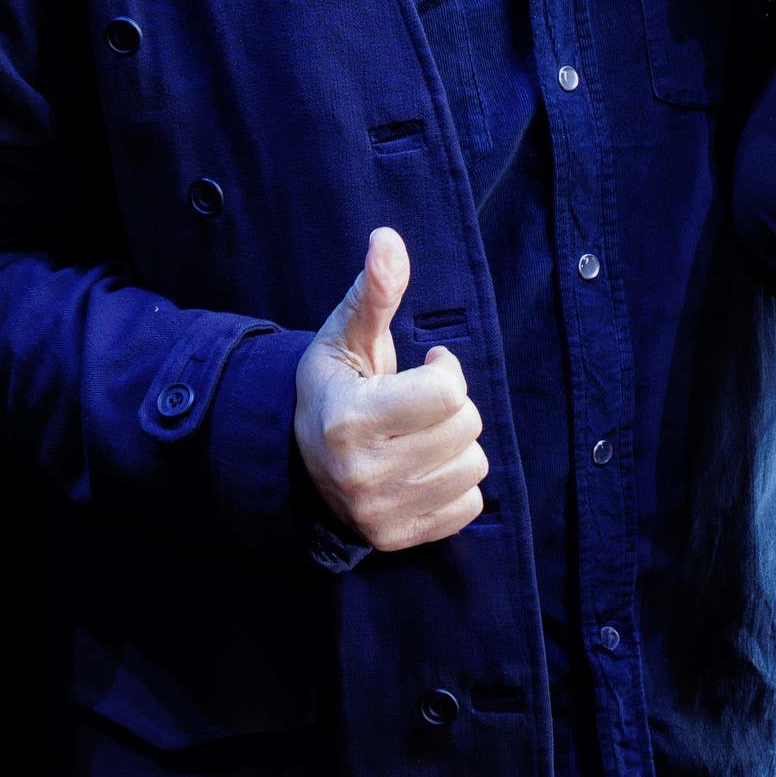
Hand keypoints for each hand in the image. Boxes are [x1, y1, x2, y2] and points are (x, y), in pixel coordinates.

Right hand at [292, 229, 487, 551]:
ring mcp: (381, 514)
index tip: (426, 364)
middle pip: (466, 427)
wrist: (302, 463)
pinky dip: (456, 482)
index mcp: (348, 420)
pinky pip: (469, 504)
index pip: (447, 393)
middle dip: (452, 405)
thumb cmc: (333, 387)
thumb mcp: (346, 335)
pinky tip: (423, 466)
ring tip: (421, 433)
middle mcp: (363, 474)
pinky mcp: (398, 539)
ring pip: (473, 467)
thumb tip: (388, 238)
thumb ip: (374, 291)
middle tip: (420, 401)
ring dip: (456, 443)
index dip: (445, 370)